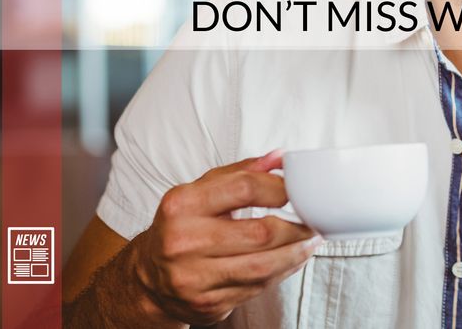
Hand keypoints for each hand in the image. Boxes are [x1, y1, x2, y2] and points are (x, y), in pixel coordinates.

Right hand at [129, 150, 320, 324]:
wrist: (148, 277)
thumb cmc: (182, 226)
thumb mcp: (201, 190)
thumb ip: (241, 172)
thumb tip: (280, 157)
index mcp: (182, 205)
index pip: (245, 188)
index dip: (279, 188)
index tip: (297, 191)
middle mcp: (184, 242)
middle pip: (261, 233)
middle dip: (297, 228)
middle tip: (314, 221)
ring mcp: (193, 278)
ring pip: (263, 266)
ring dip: (296, 253)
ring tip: (310, 241)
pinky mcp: (206, 304)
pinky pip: (257, 288)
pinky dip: (282, 273)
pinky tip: (291, 260)